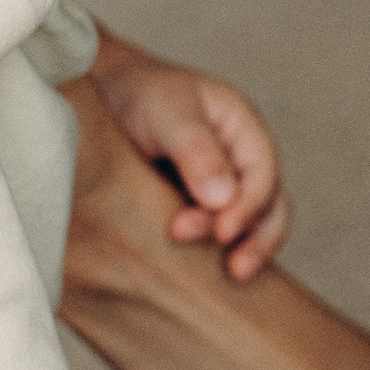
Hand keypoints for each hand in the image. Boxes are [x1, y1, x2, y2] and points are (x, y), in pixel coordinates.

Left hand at [89, 30, 288, 277]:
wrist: (98, 99)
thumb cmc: (138, 93)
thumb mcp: (168, 111)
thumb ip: (196, 150)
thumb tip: (224, 199)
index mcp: (242, 129)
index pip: (263, 173)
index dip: (250, 205)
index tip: (222, 231)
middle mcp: (240, 161)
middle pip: (270, 204)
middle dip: (256, 237)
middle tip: (230, 266)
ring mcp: (222, 187)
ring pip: (253, 225)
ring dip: (245, 250)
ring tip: (231, 277)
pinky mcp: (197, 210)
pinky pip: (218, 235)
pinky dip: (217, 255)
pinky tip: (204, 274)